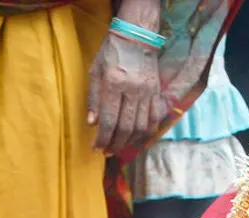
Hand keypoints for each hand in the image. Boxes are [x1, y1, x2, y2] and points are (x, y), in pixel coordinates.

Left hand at [86, 29, 163, 154]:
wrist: (137, 35)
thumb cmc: (111, 52)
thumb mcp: (95, 71)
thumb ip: (93, 98)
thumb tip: (92, 123)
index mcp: (114, 83)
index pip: (108, 120)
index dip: (102, 138)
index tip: (97, 149)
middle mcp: (133, 89)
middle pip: (126, 127)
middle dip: (115, 144)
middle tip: (107, 152)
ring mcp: (147, 92)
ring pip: (141, 126)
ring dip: (130, 141)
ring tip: (120, 147)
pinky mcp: (156, 92)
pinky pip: (154, 118)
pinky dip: (147, 132)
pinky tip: (138, 137)